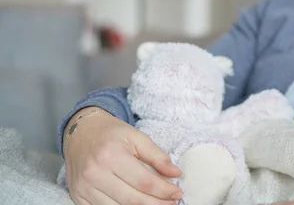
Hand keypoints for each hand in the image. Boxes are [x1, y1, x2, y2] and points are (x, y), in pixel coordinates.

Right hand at [64, 108, 182, 204]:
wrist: (80, 133)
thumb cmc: (111, 134)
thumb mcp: (137, 137)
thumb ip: (157, 156)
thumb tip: (176, 173)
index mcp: (111, 156)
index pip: (144, 182)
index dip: (164, 190)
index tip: (177, 192)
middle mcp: (95, 174)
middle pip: (132, 199)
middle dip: (156, 204)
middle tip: (171, 203)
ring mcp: (84, 188)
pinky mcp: (78, 197)